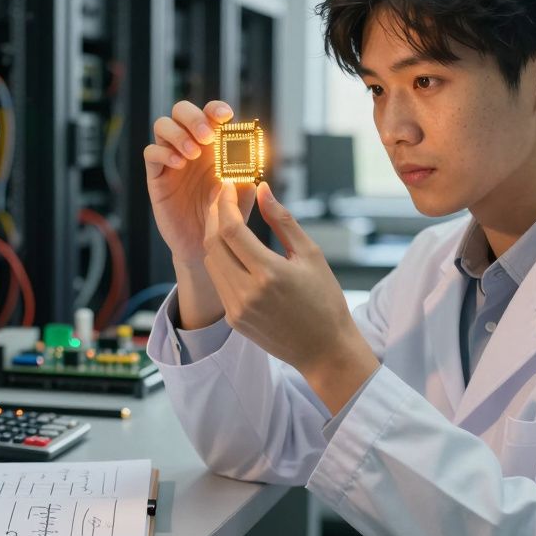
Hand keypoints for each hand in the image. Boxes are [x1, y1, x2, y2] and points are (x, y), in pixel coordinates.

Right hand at [144, 100, 256, 266]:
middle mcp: (191, 147)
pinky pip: (151, 152)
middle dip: (194, 117)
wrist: (203, 247)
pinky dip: (164, 152)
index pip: (210, 114)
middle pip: (181, 111)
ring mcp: (171, 159)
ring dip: (178, 134)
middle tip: (207, 137)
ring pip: (162, 125)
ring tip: (192, 154)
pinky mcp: (157, 176)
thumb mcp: (240, 198)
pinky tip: (179, 164)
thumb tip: (250, 155)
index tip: (226, 116)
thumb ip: (246, 176)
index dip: (216, 109)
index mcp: (213, 146)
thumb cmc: (223, 219)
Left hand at [202, 179, 379, 414]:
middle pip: (213, 243)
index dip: (225, 203)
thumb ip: (282, 220)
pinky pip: (218, 281)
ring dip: (214, 236)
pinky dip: (220, 259)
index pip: (231, 229)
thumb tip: (263, 190)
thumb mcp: (310, 254)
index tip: (227, 187)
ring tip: (227, 218)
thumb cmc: (325, 300)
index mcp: (269, 273)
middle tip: (222, 197)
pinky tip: (232, 247)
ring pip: (211, 262)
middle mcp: (247, 292)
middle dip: (214, 215)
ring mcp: (237, 308)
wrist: (324, 349)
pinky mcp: (233, 319)